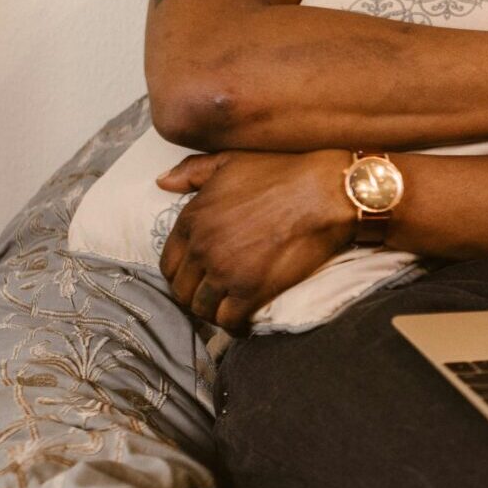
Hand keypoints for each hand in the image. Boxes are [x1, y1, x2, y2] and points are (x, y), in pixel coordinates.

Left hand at [155, 149, 355, 330]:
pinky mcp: (250, 289)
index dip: (180, 276)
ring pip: (202, 309)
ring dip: (212, 313)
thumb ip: (192, 171)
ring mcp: (224, 271)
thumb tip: (162, 182)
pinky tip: (243, 324)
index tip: (196, 280)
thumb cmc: (282, 172)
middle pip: (182, 291)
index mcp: (192, 218)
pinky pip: (228, 321)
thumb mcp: (230, 161)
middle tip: (212, 298)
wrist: (324, 191)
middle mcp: (201, 247)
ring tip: (227, 311)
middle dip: (194, 297)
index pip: (169, 263)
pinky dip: (234, 327)